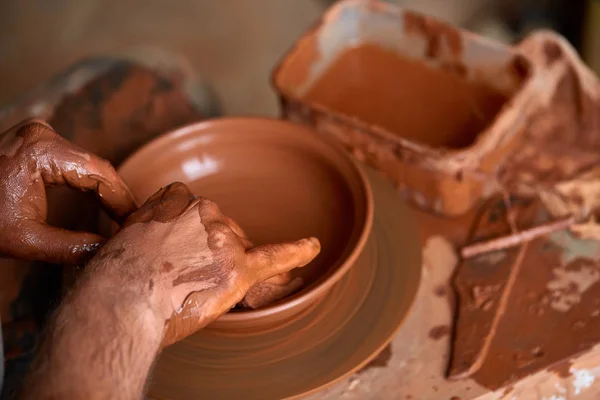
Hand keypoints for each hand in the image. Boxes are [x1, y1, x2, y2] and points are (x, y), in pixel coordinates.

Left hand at [0, 119, 135, 263]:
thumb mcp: (26, 240)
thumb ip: (74, 247)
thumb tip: (110, 252)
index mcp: (43, 150)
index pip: (101, 175)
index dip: (123, 202)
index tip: (138, 224)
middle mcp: (44, 133)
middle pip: (96, 167)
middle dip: (116, 197)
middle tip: (135, 224)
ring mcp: (37, 134)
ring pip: (86, 163)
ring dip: (104, 191)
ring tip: (122, 217)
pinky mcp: (33, 141)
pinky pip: (71, 161)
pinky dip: (86, 183)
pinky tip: (100, 203)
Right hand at [91, 182, 320, 345]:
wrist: (118, 301)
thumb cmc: (112, 279)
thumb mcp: (123, 237)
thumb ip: (150, 229)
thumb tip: (159, 241)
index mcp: (176, 200)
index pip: (195, 209)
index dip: (191, 233)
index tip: (179, 249)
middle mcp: (203, 211)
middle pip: (222, 227)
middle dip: (212, 249)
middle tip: (187, 277)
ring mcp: (223, 238)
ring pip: (239, 246)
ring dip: (228, 264)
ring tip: (199, 287)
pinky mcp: (238, 267)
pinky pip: (275, 256)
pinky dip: (297, 252)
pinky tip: (312, 247)